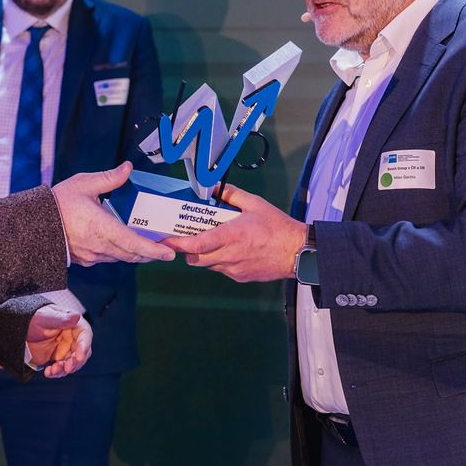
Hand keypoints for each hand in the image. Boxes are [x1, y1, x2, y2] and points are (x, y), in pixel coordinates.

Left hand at [25, 304, 92, 377]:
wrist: (20, 330)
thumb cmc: (33, 318)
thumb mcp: (45, 318)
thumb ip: (61, 319)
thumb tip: (77, 316)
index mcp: (74, 324)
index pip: (85, 335)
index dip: (84, 347)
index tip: (79, 358)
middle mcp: (73, 337)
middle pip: (82, 352)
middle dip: (75, 362)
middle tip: (67, 369)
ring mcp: (66, 349)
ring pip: (73, 363)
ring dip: (65, 369)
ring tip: (52, 370)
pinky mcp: (59, 358)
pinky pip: (62, 368)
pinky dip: (57, 372)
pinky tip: (48, 372)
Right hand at [51, 162, 175, 265]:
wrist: (32, 225)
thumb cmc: (58, 204)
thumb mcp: (84, 184)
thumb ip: (109, 178)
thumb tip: (128, 168)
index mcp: (103, 228)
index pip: (135, 244)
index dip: (154, 251)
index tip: (169, 253)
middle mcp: (100, 246)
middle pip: (133, 255)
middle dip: (151, 254)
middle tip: (166, 250)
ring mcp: (92, 256)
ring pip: (121, 258)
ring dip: (136, 254)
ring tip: (148, 246)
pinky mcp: (85, 259)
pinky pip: (108, 258)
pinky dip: (121, 253)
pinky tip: (123, 244)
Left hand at [164, 184, 303, 282]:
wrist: (298, 252)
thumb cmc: (278, 227)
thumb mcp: (255, 204)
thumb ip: (231, 195)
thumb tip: (213, 188)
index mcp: (232, 236)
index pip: (197, 244)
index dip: (178, 244)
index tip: (166, 241)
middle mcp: (230, 255)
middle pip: (195, 259)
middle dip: (186, 250)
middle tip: (184, 239)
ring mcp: (234, 269)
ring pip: (207, 265)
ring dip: (203, 255)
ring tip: (209, 241)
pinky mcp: (240, 277)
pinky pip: (221, 270)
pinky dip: (218, 261)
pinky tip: (228, 250)